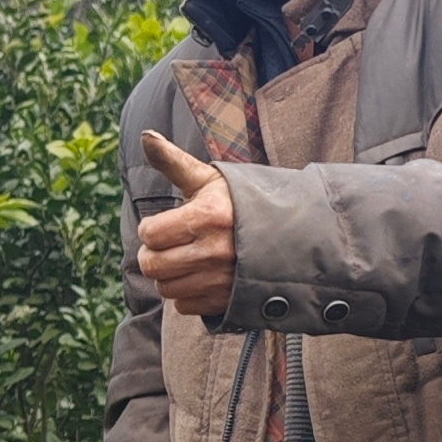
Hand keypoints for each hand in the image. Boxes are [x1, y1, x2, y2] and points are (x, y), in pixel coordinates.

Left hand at [137, 131, 237, 318]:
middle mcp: (214, 251)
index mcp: (208, 216)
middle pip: (152, 265)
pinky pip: (184, 305)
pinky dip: (186, 293)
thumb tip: (146, 136)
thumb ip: (173, 162)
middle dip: (154, 254)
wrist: (295, 235)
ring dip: (169, 275)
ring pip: (166, 288)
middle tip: (168, 244)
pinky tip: (201, 276)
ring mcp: (222, 279)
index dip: (151, 229)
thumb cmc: (243, 203)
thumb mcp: (210, 179)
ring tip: (186, 259)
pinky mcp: (227, 301)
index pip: (150, 233)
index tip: (164, 224)